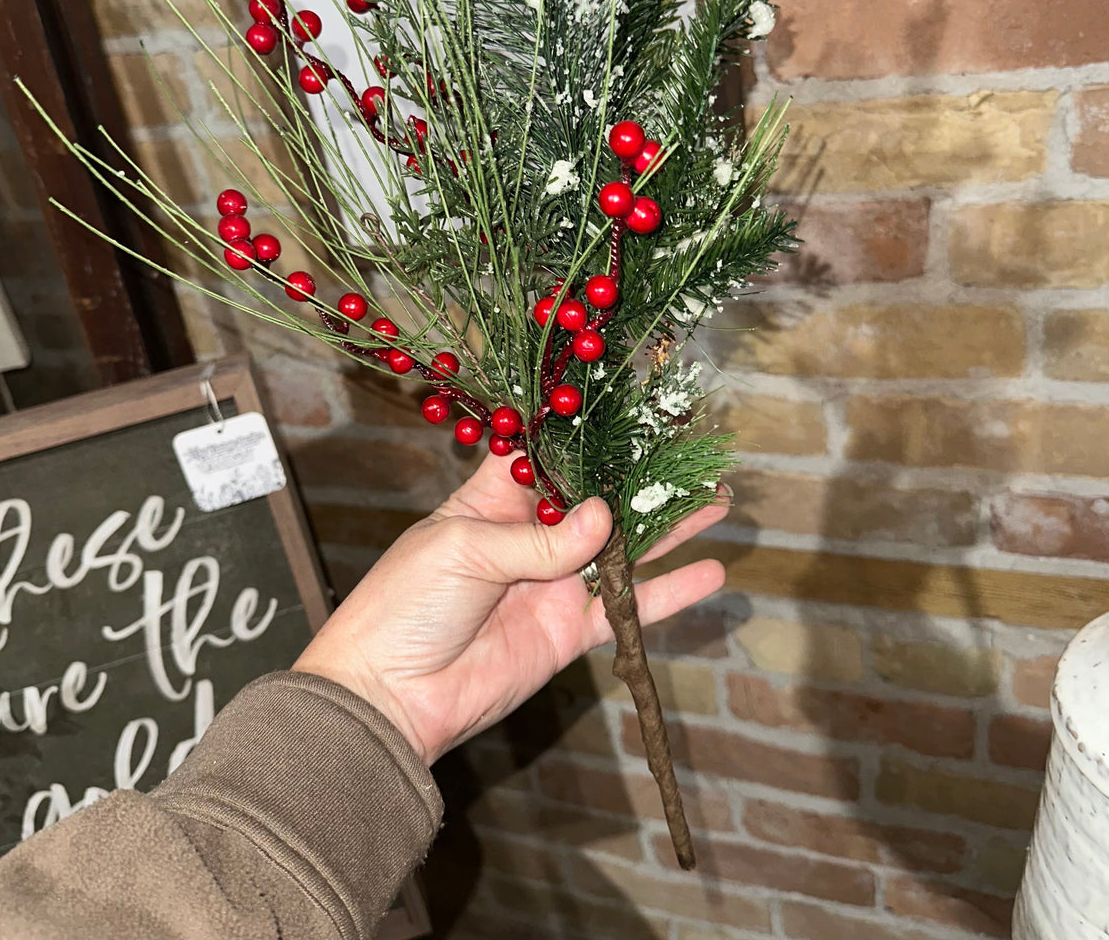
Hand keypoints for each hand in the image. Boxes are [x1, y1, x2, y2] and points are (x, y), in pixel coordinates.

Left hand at [293, 454, 728, 763]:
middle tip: (693, 454)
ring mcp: (553, 584)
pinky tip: (711, 572)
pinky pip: (627, 608)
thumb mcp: (465, 552)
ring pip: (622, 549)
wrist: (391, 696)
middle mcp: (530, 537)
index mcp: (491, 503)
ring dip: (668, 528)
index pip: (548, 459)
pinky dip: (669, 593)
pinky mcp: (569, 631)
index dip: (587, 438)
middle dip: (641, 479)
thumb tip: (604, 517)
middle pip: (597, 501)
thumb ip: (539, 540)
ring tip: (717, 500)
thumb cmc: (406, 605)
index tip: (635, 413)